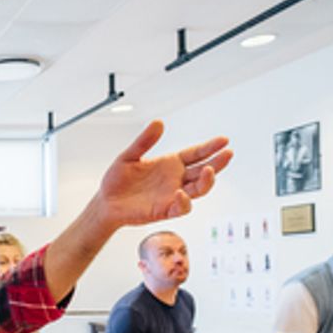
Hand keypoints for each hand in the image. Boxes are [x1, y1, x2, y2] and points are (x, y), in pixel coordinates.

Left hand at [95, 121, 232, 226]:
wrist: (106, 202)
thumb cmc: (117, 180)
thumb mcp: (129, 156)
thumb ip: (144, 141)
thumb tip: (158, 122)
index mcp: (170, 164)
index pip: (195, 154)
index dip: (209, 148)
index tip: (223, 140)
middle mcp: (176, 179)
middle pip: (203, 171)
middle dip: (217, 163)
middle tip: (227, 154)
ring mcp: (172, 195)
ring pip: (198, 189)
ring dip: (206, 181)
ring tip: (209, 170)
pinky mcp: (165, 210)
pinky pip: (181, 207)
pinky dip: (184, 201)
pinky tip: (181, 192)